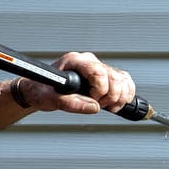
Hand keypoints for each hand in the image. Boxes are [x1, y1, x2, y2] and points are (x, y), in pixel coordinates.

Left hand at [16, 51, 135, 114]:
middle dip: (111, 97)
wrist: (42, 91)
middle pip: (115, 77)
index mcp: (75, 61)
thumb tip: (94, 107)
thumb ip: (70, 103)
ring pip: (123, 80)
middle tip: (99, 106)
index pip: (99, 72)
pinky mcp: (107, 75)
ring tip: (107, 106)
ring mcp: (100, 67)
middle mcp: (90, 61)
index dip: (100, 90)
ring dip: (120, 98)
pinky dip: (126, 95)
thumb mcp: (50, 99)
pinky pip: (126, 82)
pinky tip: (116, 103)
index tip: (92, 100)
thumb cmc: (43, 91)